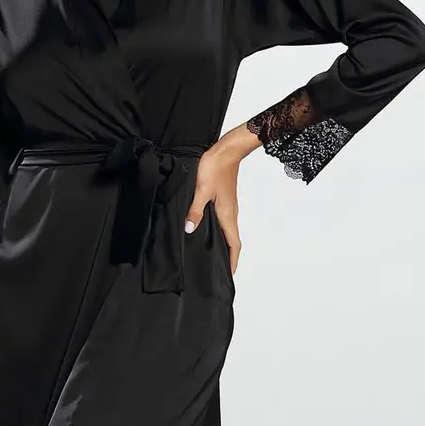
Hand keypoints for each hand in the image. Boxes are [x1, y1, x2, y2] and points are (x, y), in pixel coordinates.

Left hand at [184, 141, 243, 274]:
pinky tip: (208, 231)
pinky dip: (220, 232)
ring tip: (213, 255)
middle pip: (233, 241)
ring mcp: (228, 206)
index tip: (229, 275)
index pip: (234, 244)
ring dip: (224, 245)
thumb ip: (195, 210)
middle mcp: (231, 213)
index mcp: (227, 214)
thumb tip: (189, 229)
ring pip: (228, 231)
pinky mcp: (224, 200)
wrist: (226, 150)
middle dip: (228, 257)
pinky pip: (224, 221)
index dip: (233, 260)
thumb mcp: (202, 190)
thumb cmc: (215, 167)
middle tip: (219, 270)